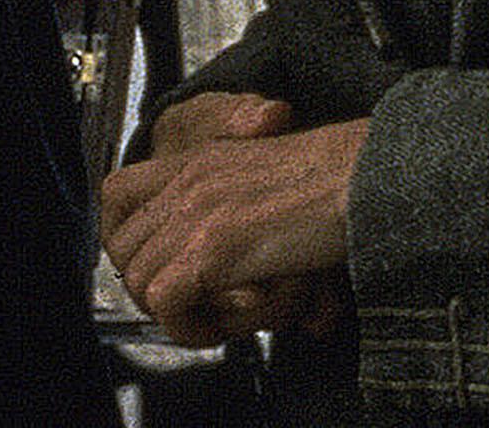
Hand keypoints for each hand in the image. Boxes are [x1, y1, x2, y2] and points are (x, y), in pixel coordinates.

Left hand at [101, 97, 367, 348]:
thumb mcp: (273, 179)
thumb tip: (230, 260)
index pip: (117, 194)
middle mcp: (189, 181)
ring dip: (172, 312)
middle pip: (123, 246)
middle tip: (190, 308)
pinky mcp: (214, 247)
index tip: (155, 267)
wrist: (371, 169)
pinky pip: (165, 301)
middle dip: (150, 288)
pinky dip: (184, 325)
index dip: (127, 238)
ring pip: (138, 279)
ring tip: (211, 322)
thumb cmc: (343, 176)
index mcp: (200, 161)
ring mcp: (197, 213)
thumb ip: (237, 209)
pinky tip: (218, 328)